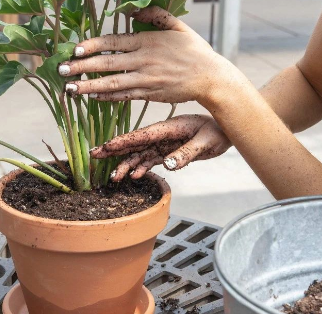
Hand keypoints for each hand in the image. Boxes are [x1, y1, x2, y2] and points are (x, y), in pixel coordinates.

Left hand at [58, 7, 222, 102]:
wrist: (210, 78)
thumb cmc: (194, 50)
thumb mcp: (177, 26)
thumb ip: (154, 15)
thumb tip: (132, 10)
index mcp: (148, 41)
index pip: (113, 42)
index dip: (92, 45)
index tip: (75, 49)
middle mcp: (144, 61)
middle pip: (107, 64)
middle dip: (82, 67)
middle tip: (62, 70)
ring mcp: (146, 80)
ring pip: (112, 84)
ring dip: (88, 86)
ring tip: (69, 89)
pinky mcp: (149, 95)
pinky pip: (124, 97)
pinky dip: (107, 97)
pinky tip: (91, 96)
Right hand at [90, 114, 230, 180]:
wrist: (226, 131)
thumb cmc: (218, 132)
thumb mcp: (206, 143)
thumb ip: (186, 154)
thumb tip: (168, 165)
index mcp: (168, 128)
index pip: (142, 136)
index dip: (123, 142)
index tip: (106, 146)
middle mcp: (162, 135)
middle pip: (134, 143)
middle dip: (115, 150)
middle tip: (94, 156)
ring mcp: (164, 143)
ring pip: (140, 154)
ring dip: (127, 164)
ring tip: (114, 176)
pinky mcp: (168, 151)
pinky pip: (151, 160)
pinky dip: (142, 167)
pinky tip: (134, 176)